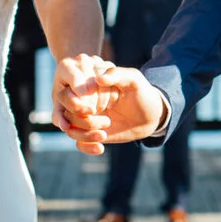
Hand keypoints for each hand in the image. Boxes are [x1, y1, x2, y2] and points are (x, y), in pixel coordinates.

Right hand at [51, 54, 166, 154]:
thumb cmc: (142, 93)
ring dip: (85, 135)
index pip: (73, 93)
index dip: (82, 102)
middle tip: (107, 122)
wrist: (151, 115)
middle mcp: (86, 102)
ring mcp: (88, 118)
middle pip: (69, 113)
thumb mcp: (134, 79)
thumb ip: (117, 74)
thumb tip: (99, 78)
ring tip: (105, 134)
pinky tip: (101, 148)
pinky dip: (87, 147)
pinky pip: (79, 143)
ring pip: (71, 129)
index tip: (101, 107)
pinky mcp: (92, 133)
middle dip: (85, 121)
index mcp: (90, 86)